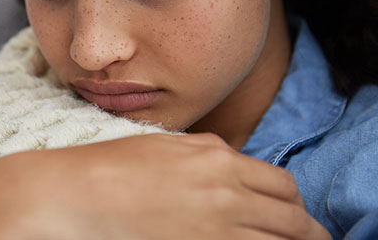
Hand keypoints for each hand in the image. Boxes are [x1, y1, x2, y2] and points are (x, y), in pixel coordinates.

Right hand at [0, 133, 330, 239]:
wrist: (74, 192)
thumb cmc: (108, 167)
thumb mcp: (162, 147)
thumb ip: (203, 157)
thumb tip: (228, 169)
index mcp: (216, 156)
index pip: (281, 184)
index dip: (292, 206)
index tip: (290, 218)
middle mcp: (226, 187)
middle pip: (292, 216)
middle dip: (303, 231)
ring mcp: (216, 223)